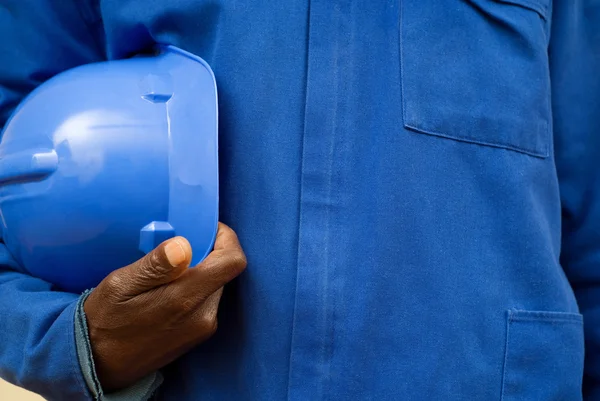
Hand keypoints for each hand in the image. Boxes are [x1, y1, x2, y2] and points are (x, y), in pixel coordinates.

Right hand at [83, 223, 246, 391]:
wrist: (97, 366)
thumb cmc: (104, 322)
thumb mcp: (119, 286)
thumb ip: (155, 266)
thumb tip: (184, 245)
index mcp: (185, 299)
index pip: (232, 261)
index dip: (225, 238)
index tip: (206, 228)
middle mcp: (203, 315)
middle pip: (223, 271)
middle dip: (205, 254)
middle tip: (174, 249)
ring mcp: (203, 328)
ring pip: (215, 284)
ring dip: (198, 272)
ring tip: (165, 272)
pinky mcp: (198, 335)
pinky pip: (206, 300)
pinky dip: (193, 288)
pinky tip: (166, 291)